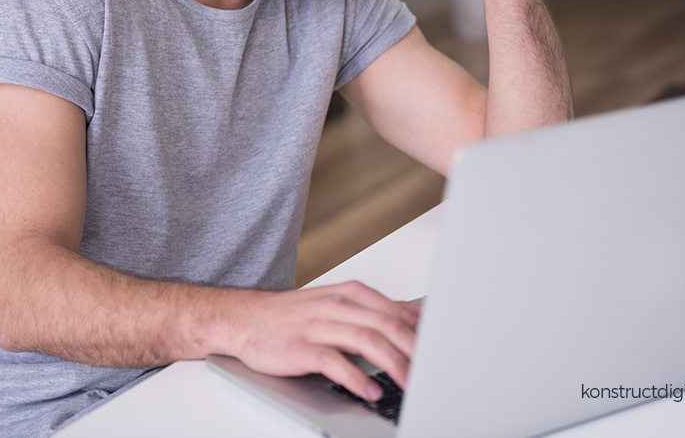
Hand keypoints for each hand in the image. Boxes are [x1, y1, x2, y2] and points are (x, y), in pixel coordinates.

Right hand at [222, 281, 419, 401]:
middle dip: (414, 348)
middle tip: (432, 369)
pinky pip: (335, 362)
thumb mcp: (334, 302)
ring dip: (393, 364)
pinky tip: (371, 391)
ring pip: (366, 340)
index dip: (420, 330)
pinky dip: (357, 379)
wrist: (244, 319)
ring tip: (410, 383)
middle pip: (386, 323)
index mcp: (349, 293)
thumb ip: (370, 310)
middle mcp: (336, 305)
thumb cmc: (291, 315)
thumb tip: (411, 317)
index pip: (395, 309)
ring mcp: (318, 325)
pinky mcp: (301, 348)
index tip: (440, 348)